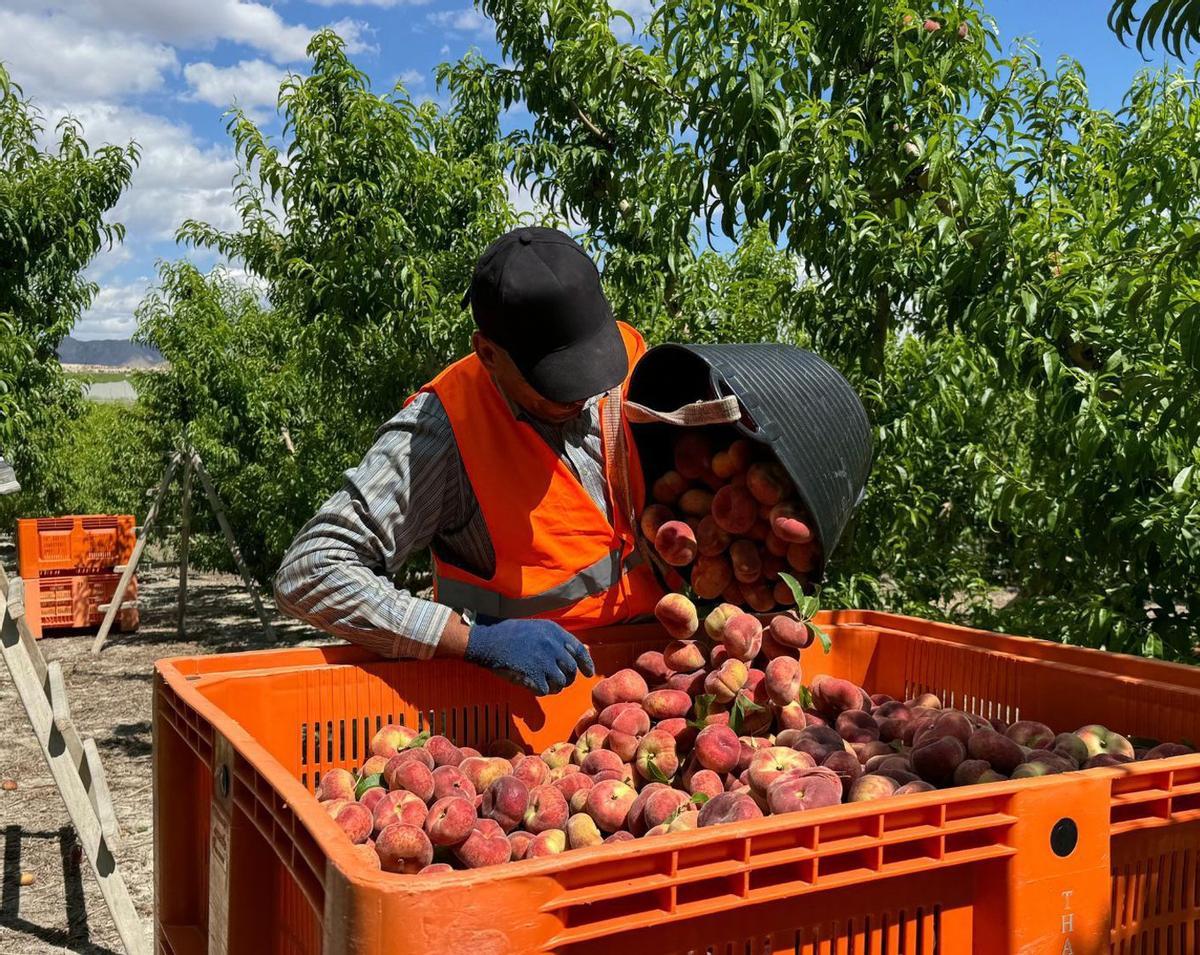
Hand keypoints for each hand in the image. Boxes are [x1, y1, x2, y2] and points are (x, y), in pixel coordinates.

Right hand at [464, 618, 594, 695]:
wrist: (488, 642)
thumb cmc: (510, 634)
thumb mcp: (536, 628)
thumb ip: (555, 639)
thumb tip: (572, 652)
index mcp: (554, 632)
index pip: (579, 650)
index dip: (586, 664)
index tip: (588, 673)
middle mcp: (552, 645)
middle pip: (571, 669)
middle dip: (567, 678)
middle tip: (559, 681)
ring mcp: (544, 661)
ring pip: (561, 682)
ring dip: (555, 686)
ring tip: (545, 684)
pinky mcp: (534, 675)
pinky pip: (546, 690)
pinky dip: (541, 690)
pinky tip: (534, 686)